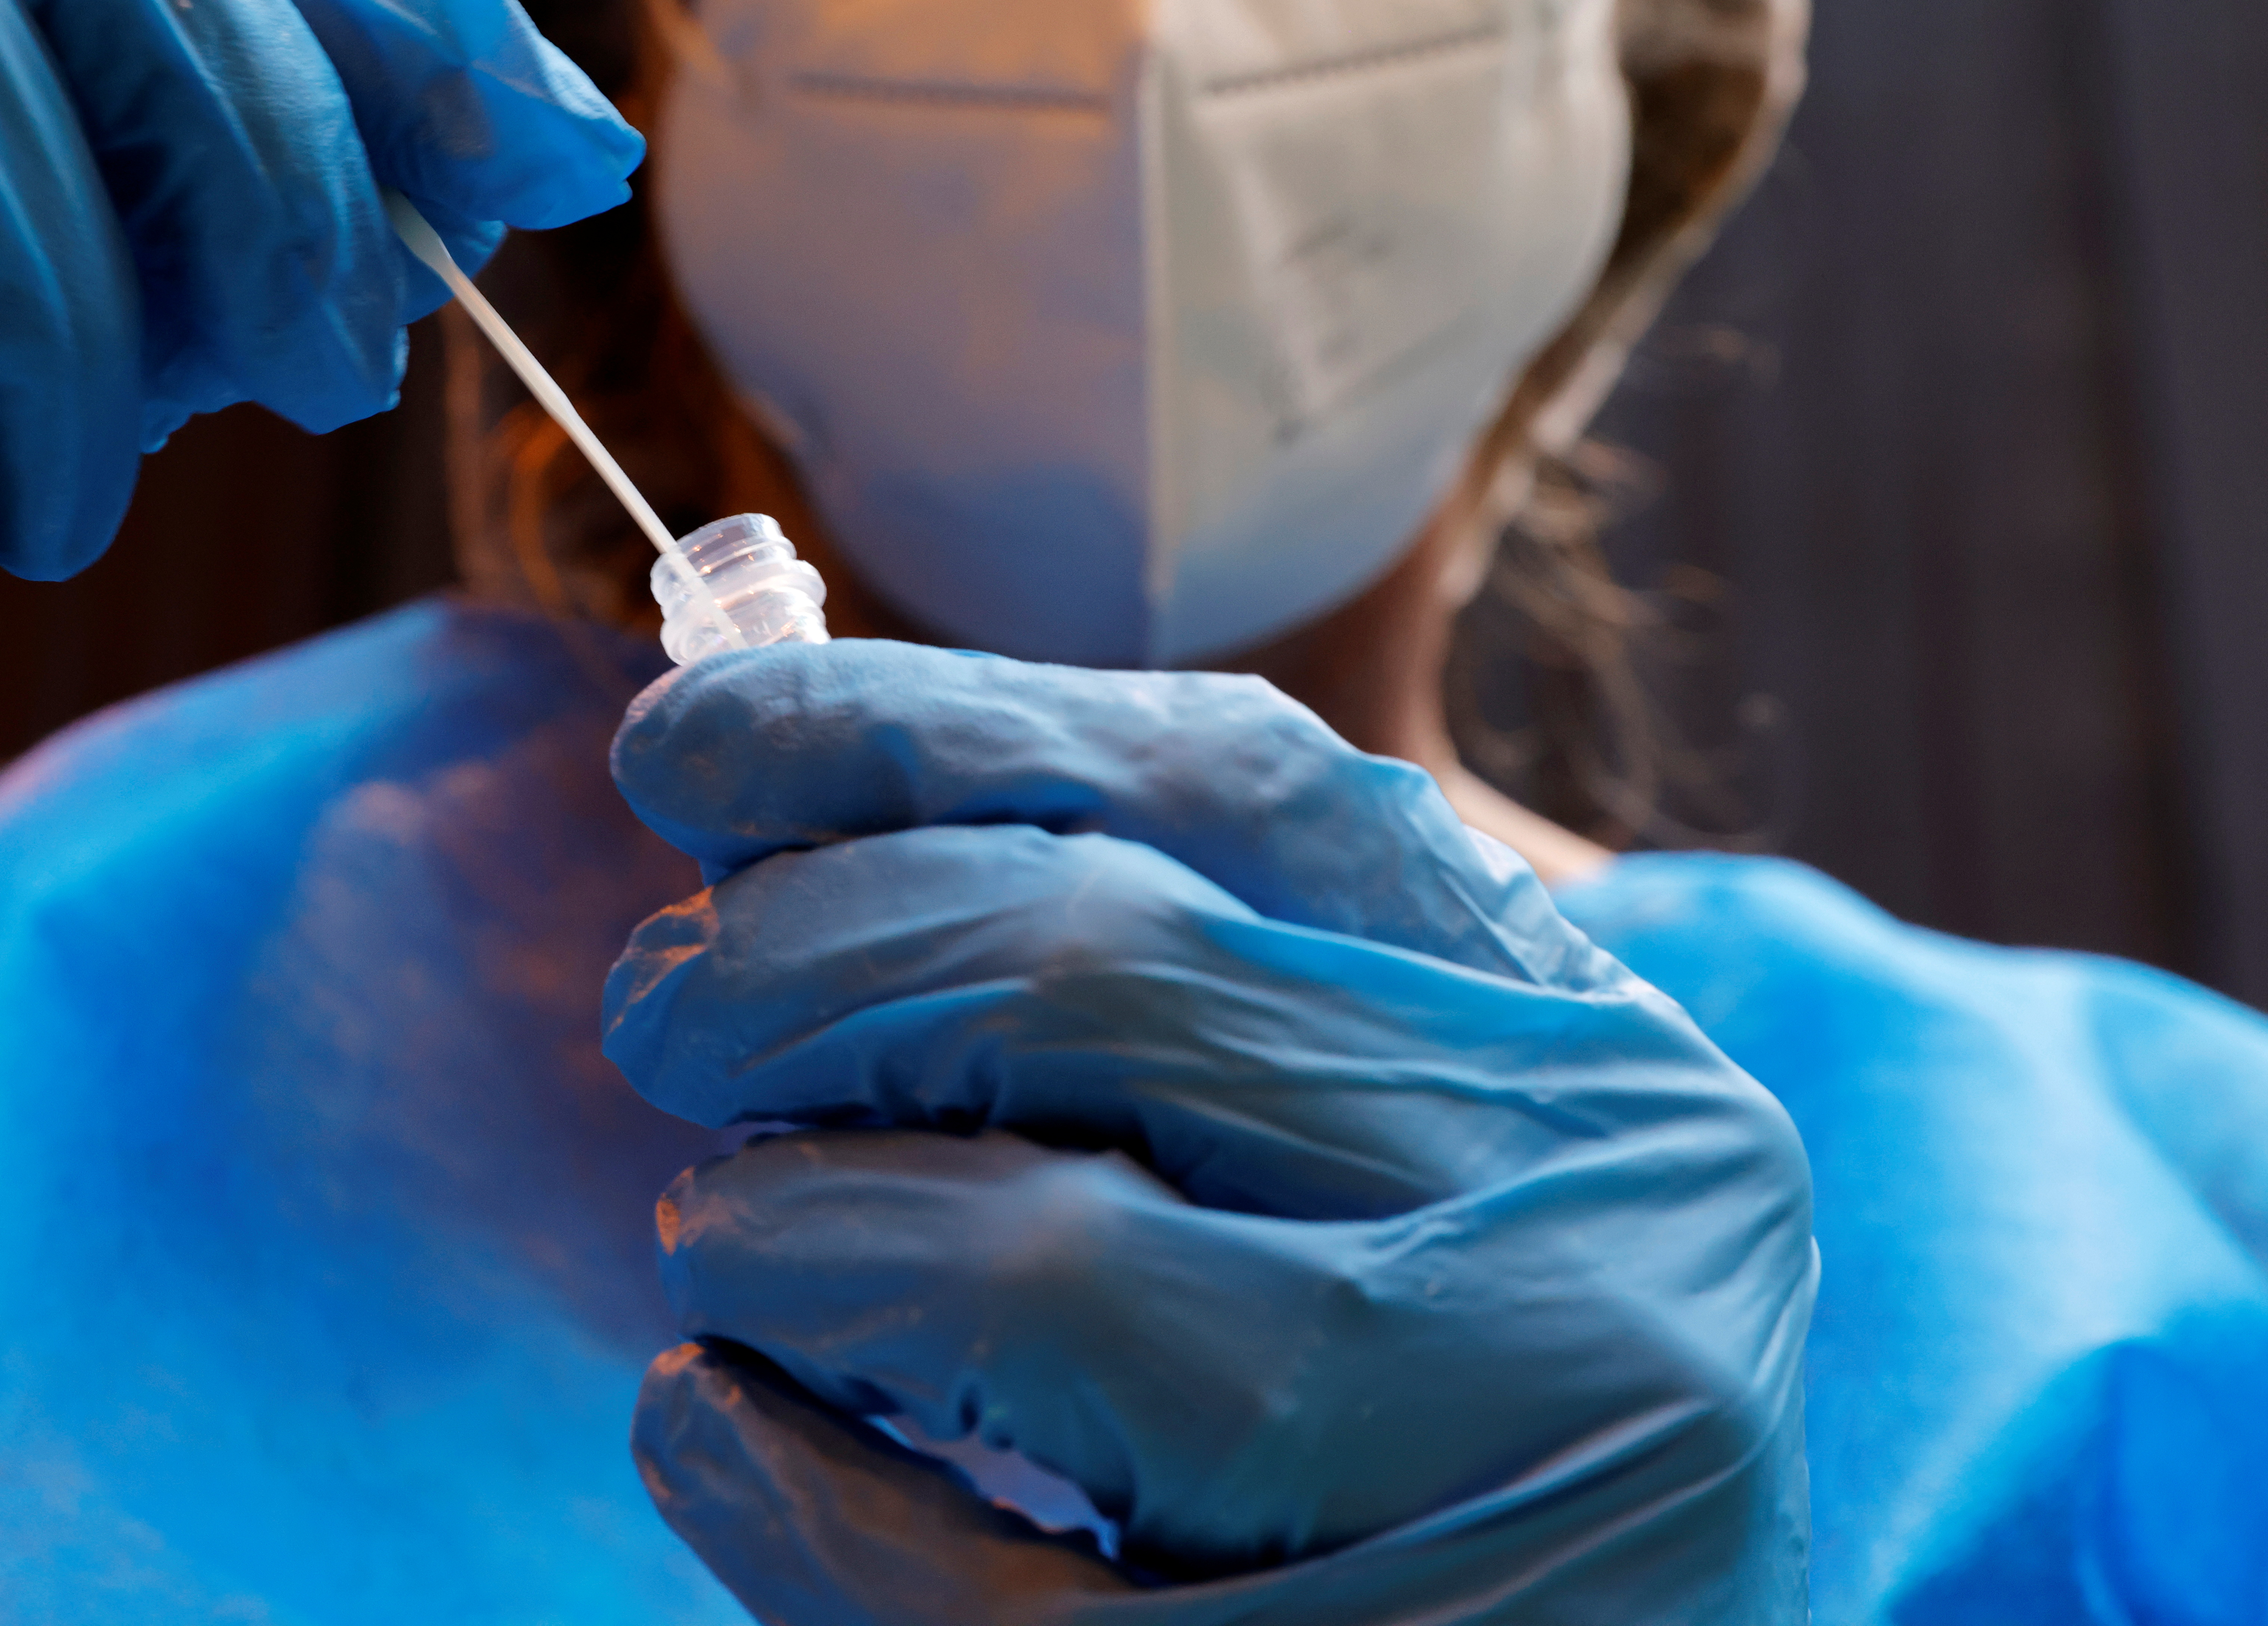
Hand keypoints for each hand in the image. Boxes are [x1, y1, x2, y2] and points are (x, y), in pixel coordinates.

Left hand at [604, 644, 1814, 1622]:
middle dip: (799, 962)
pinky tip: (712, 1420)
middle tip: (665, 1009)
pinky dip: (766, 1478)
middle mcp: (1585, 1253)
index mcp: (1601, 1081)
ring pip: (1020, 1263)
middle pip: (1093, 972)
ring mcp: (1479, 1494)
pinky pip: (953, 1590)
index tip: (691, 735)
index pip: (1238, 793)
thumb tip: (788, 825)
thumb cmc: (1440, 1454)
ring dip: (785, 1227)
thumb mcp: (1399, 1188)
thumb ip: (1180, 1006)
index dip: (921, 727)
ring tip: (729, 1248)